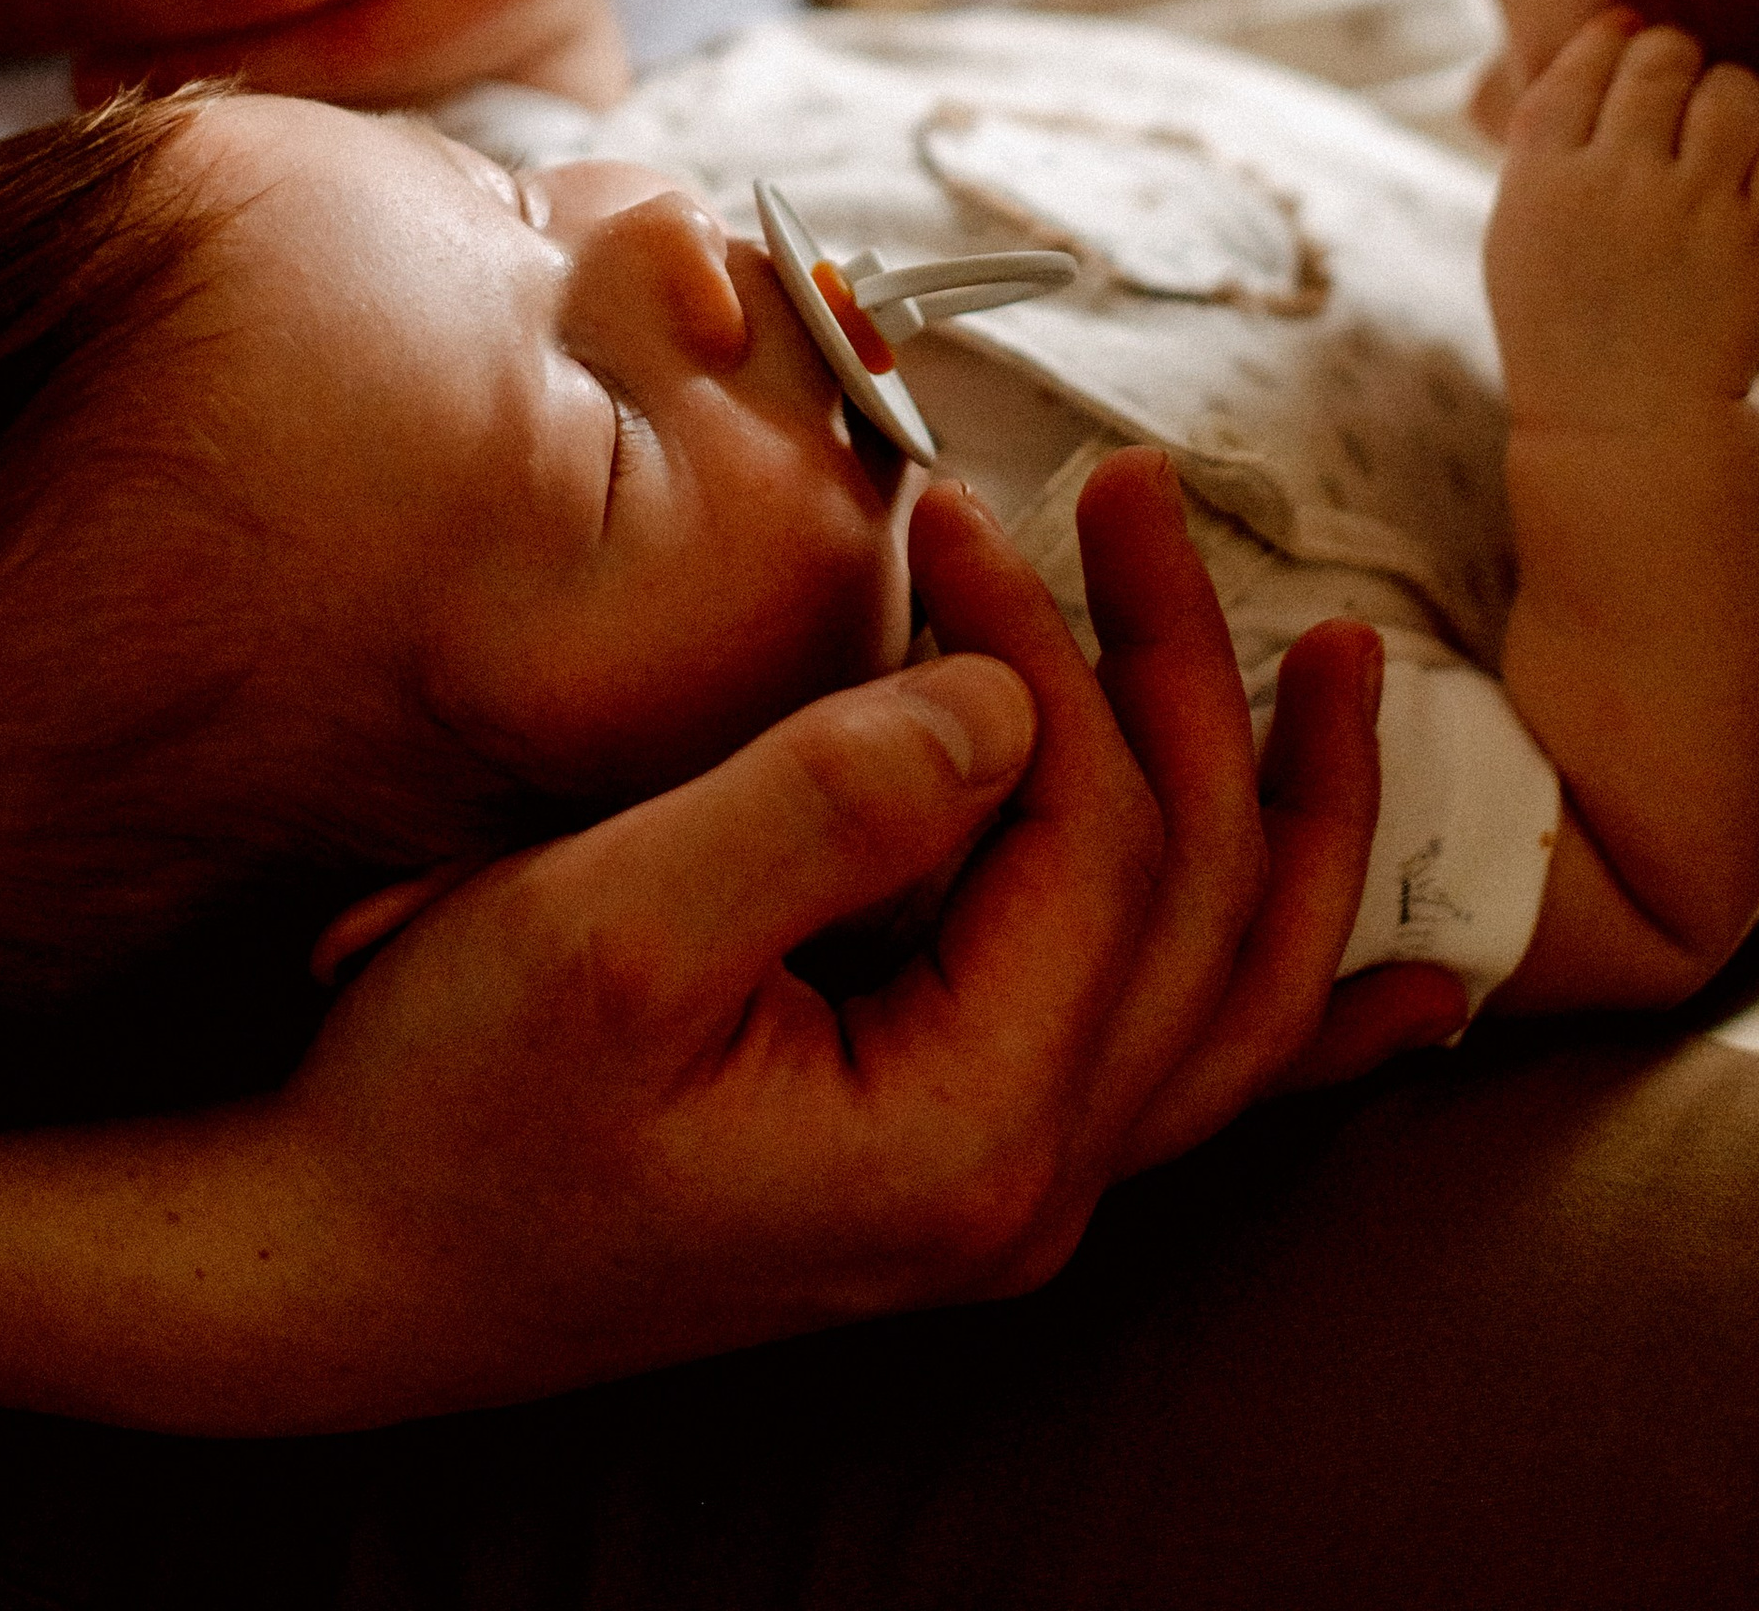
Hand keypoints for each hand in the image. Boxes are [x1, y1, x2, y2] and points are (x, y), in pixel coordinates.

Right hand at [239, 465, 1456, 1424]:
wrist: (348, 1270)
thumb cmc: (447, 1102)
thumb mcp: (603, 935)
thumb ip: (826, 802)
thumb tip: (999, 694)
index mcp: (958, 1129)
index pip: (1091, 832)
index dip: (1046, 643)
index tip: (946, 505)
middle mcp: (1024, 1184)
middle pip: (1195, 892)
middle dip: (1178, 666)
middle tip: (1129, 487)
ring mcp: (1009, 1191)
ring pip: (1234, 992)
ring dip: (1301, 812)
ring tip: (1342, 661)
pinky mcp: (962, 1166)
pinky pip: (1195, 1095)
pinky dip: (1313, 1025)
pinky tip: (1410, 993)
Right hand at [1486, 14, 1758, 426]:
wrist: (1621, 427)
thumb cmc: (1561, 326)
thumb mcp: (1517, 231)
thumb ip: (1547, 141)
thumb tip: (1606, 38)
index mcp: (1542, 173)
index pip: (1584, 61)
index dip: (1611, 41)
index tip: (1627, 42)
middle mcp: (1616, 179)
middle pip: (1660, 58)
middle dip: (1676, 63)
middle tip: (1684, 92)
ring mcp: (1692, 210)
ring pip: (1734, 90)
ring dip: (1735, 98)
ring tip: (1729, 132)